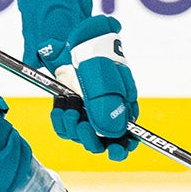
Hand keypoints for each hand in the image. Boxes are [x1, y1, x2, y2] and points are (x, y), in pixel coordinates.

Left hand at [40, 16, 138, 159]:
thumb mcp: (104, 79)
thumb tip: (114, 132)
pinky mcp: (70, 110)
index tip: (115, 150)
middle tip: (83, 127)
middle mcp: (106, 114)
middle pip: (104, 143)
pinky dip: (60, 121)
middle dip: (92, 140)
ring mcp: (87, 113)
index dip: (123, 148)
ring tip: (69, 109)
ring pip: (81, 136)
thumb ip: (109, 106)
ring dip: (73, 127)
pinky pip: (65, 128)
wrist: (72, 40)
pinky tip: (61, 108)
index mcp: (124, 107)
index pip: (129, 137)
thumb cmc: (95, 56)